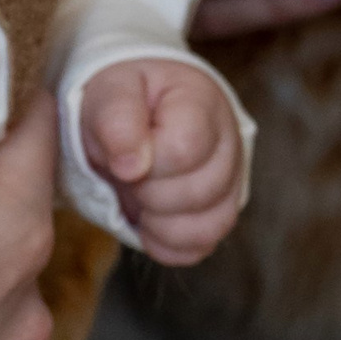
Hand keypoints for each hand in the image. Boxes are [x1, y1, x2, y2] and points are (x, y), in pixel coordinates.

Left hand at [78, 59, 247, 264]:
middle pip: (197, 192)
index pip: (185, 148)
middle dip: (148, 190)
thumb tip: (132, 166)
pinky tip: (147, 217)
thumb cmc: (125, 99)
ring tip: (138, 194)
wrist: (134, 114)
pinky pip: (197, 248)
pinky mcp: (219, 214)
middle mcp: (228, 143)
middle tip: (129, 172)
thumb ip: (117, 119)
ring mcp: (230, 183)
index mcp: (201, 102)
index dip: (147, 162)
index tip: (125, 155)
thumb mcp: (110, 91)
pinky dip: (163, 242)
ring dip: (157, 221)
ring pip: (206, 228)